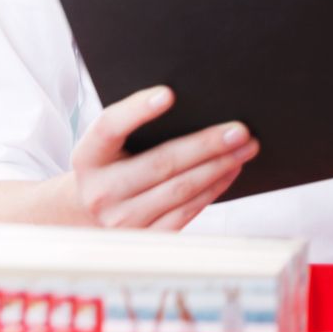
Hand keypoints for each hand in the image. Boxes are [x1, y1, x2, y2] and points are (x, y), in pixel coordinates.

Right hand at [70, 85, 259, 230]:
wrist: (88, 212)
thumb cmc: (110, 165)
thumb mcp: (108, 145)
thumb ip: (135, 126)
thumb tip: (194, 107)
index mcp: (87, 157)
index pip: (109, 127)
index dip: (137, 110)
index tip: (169, 93)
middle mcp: (100, 191)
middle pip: (161, 162)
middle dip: (206, 144)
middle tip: (239, 130)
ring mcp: (121, 219)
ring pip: (180, 189)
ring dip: (219, 166)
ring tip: (245, 148)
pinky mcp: (144, 237)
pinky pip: (186, 212)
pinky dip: (213, 190)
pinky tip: (229, 171)